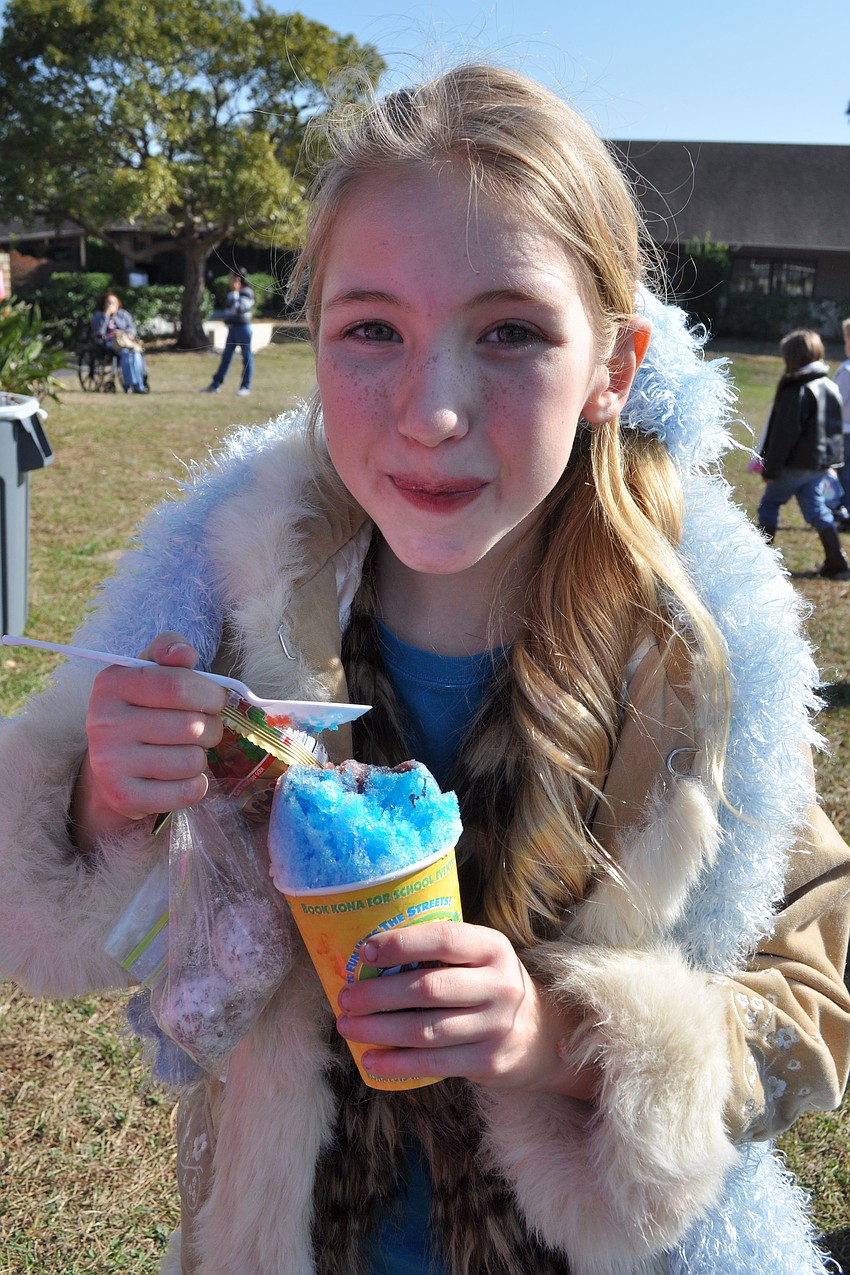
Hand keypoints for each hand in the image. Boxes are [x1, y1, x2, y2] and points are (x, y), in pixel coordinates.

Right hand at [72, 631, 224, 851]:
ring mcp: (109, 763)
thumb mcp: (151, 671)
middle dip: (211, 727)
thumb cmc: (142, 709)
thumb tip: (184, 653)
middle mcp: (103, 722)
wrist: (110, 766)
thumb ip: (170, 649)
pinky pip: (187, 792)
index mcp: (111, 683)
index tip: (215, 700)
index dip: (210, 694)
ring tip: (184, 751)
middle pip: (191, 726)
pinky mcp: (123, 796)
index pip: (178, 685)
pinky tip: (179, 777)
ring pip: (192, 760)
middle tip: (202, 729)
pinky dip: (195, 785)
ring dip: (200, 757)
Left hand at [335, 920, 596, 1099]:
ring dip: (379, 1030)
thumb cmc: (488, 986)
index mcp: (492, 948)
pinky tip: (371, 1060)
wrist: (540, 1034)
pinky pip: (433, 1064)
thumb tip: (370, 954)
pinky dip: (397, 1064)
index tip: (365, 951)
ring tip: (348, 1027)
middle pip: (427, 989)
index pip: (443, 940)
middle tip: (345, 997)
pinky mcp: (487, 1061)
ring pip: (425, 1029)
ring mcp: (495, 1026)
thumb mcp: (479, 958)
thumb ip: (439, 953)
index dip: (402, 944)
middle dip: (378, 994)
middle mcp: (498, 985)